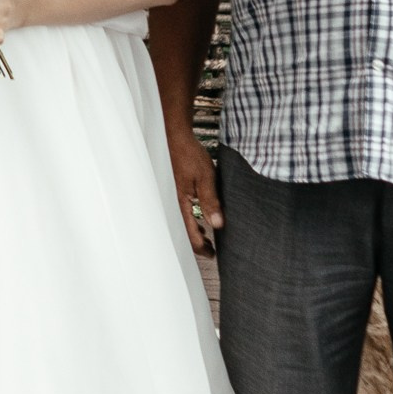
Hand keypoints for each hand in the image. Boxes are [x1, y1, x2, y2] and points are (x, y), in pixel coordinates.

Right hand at [169, 129, 222, 249]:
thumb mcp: (205, 178)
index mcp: (182, 203)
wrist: (176, 138)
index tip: (213, 255)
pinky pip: (184, 211)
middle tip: (211, 250)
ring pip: (184, 222)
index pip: (190, 234)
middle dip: (198, 243)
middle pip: (185, 231)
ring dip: (195, 232)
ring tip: (208, 237)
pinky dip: (192, 220)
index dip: (202, 248)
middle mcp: (175, 203)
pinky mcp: (177, 190)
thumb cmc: (190, 155)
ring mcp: (175, 197)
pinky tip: (201, 217)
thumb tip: (217, 225)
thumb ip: (211, 201)